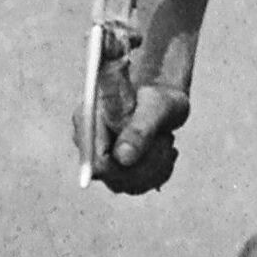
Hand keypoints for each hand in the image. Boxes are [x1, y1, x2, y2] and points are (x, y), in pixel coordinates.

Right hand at [84, 0, 197, 195]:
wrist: (163, 76)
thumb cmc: (162, 84)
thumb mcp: (159, 108)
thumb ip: (140, 130)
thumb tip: (123, 158)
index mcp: (88, 118)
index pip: (91, 157)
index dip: (113, 166)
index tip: (137, 164)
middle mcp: (90, 135)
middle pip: (110, 175)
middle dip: (141, 167)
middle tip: (165, 148)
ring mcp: (104, 146)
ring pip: (126, 180)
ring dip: (152, 167)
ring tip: (167, 145)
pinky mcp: (119, 155)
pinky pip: (137, 179)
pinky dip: (156, 169)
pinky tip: (166, 150)